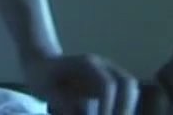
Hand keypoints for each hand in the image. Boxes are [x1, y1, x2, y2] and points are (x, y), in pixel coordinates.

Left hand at [23, 52, 138, 114]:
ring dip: (127, 109)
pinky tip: (114, 114)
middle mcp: (103, 66)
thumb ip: (62, 103)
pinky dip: (124, 107)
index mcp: (87, 65)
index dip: (107, 107)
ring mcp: (109, 72)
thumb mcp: (45, 89)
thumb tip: (80, 114)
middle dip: (125, 108)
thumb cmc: (42, 76)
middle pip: (127, 83)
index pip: (107, 86)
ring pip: (130, 88)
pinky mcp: (110, 80)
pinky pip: (125, 93)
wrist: (42, 63)